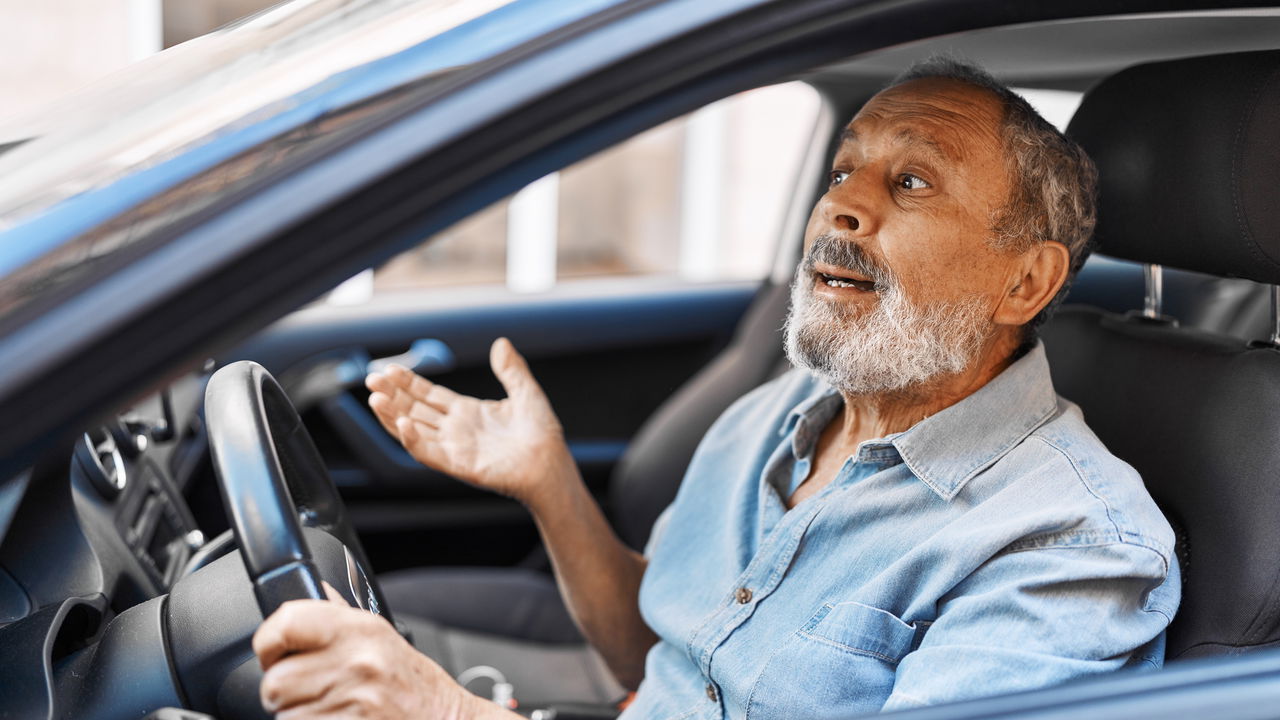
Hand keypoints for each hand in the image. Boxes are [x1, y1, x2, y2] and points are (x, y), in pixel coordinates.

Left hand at [254, 584, 489, 718]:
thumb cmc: (413, 684)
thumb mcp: (381, 635)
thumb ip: (338, 615)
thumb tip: (311, 591)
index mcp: (360, 630)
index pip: (286, 623)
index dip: (268, 642)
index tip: (272, 652)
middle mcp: (356, 663)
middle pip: (275, 681)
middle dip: (282, 690)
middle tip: (304, 690)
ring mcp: (353, 703)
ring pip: (283, 715)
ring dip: (296, 716)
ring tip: (326, 708)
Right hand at [365, 337, 575, 506]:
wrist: (551, 464)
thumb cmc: (543, 434)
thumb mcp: (526, 393)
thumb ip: (511, 370)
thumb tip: (501, 343)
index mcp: (468, 413)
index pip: (429, 395)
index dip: (408, 383)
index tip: (389, 369)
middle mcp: (456, 430)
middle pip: (415, 410)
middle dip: (392, 395)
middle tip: (371, 379)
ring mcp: (455, 448)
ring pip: (414, 430)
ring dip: (393, 415)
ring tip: (376, 398)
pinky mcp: (459, 465)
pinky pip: (429, 453)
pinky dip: (413, 439)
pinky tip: (402, 422)